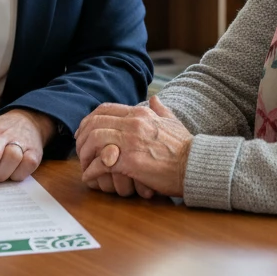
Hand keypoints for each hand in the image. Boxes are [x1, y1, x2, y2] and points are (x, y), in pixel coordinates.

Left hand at [75, 96, 192, 197]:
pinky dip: (92, 171)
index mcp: (140, 113)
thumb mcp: (173, 121)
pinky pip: (101, 164)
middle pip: (94, 124)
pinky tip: (90, 177)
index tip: (83, 132)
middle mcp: (133, 123)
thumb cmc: (185, 147)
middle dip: (82, 137)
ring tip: (85, 164)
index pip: (104, 110)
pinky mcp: (130, 162)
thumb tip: (154, 99)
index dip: (89, 120)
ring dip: (84, 154)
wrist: (196, 165)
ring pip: (94, 141)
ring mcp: (130, 142)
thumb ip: (161, 109)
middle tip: (80, 149)